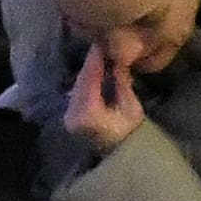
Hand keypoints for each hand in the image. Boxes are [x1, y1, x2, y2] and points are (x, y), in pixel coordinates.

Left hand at [59, 39, 145, 155]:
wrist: (121, 158)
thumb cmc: (131, 135)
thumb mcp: (131, 108)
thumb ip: (121, 83)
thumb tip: (117, 60)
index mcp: (87, 112)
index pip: (89, 78)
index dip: (95, 58)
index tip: (102, 42)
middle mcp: (72, 114)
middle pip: (80, 80)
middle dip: (91, 62)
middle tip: (101, 44)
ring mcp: (69, 117)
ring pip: (77, 85)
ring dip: (88, 70)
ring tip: (100, 54)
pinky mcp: (70, 118)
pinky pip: (77, 93)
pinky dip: (85, 80)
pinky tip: (95, 70)